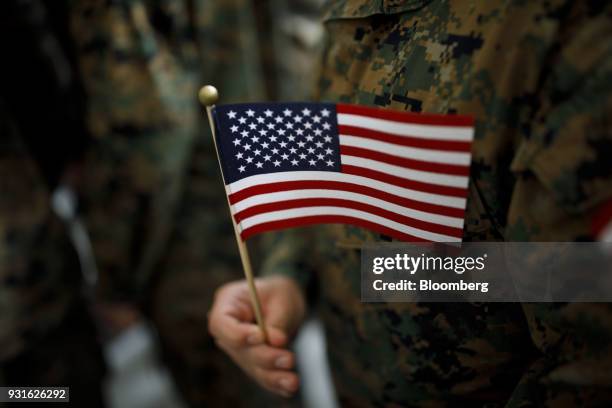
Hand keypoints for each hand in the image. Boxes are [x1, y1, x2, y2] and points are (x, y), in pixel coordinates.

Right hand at [208, 276, 306, 396]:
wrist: (284, 302)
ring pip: (251, 366)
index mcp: (227, 303)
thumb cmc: (279, 293)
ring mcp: (237, 348)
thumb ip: (276, 320)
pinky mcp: (250, 362)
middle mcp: (227, 329)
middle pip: (238, 349)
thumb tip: (276, 341)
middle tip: (288, 359)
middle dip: (264, 356)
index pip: (221, 323)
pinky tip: (288, 385)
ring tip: (292, 380)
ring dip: (272, 375)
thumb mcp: (281, 298)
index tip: (260, 337)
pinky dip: (275, 381)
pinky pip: (261, 374)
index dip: (237, 334)